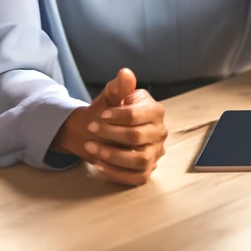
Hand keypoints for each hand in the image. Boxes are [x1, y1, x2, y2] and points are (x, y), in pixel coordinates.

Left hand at [51, 69, 166, 185]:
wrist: (99, 133)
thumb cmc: (107, 113)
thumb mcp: (110, 98)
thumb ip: (118, 87)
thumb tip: (125, 73)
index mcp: (155, 111)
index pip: (137, 115)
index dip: (116, 116)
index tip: (99, 115)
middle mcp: (160, 132)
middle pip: (137, 137)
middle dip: (110, 134)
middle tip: (90, 130)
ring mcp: (155, 152)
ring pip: (139, 159)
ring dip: (112, 155)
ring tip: (91, 148)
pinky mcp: (147, 170)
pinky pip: (136, 177)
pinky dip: (115, 172)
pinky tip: (98, 164)